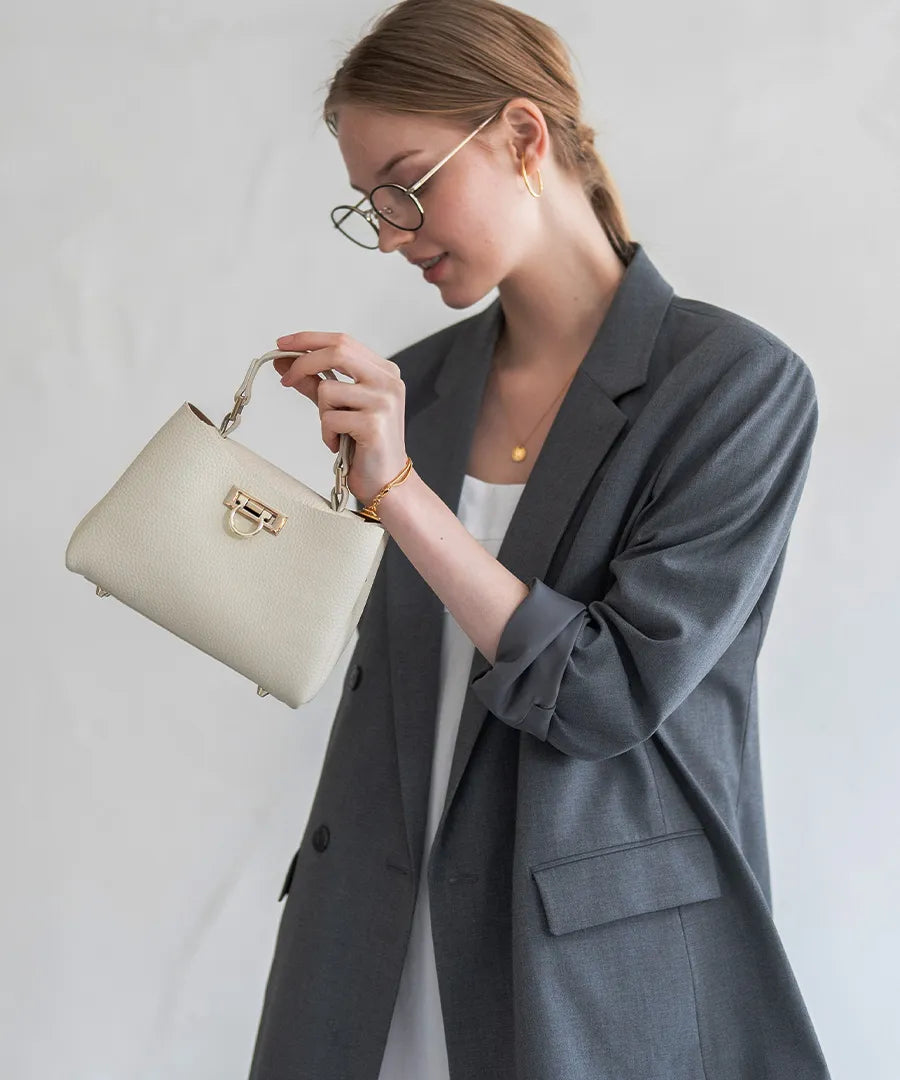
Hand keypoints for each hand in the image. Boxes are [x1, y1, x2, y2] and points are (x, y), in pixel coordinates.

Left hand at [272, 331, 408, 506]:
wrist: (387, 481)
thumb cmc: (365, 445)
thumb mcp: (339, 406)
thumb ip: (314, 382)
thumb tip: (285, 362)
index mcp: (384, 371)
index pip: (343, 341)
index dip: (309, 339)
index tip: (283, 344)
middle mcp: (388, 382)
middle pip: (337, 352)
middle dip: (304, 363)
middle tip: (286, 379)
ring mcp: (383, 402)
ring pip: (328, 390)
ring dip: (322, 413)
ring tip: (335, 430)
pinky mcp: (374, 424)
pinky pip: (330, 419)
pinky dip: (327, 434)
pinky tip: (340, 444)